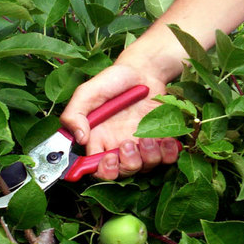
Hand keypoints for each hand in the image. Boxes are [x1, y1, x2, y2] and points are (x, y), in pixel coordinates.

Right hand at [60, 64, 179, 178]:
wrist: (143, 70)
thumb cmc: (114, 80)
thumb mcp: (88, 92)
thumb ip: (74, 114)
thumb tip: (79, 139)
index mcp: (99, 139)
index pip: (97, 168)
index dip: (103, 171)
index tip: (109, 158)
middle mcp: (119, 146)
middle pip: (123, 173)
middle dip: (127, 165)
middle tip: (128, 144)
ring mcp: (141, 145)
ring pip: (146, 167)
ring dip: (148, 157)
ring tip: (147, 137)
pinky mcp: (162, 140)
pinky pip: (167, 158)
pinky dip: (169, 153)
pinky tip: (166, 139)